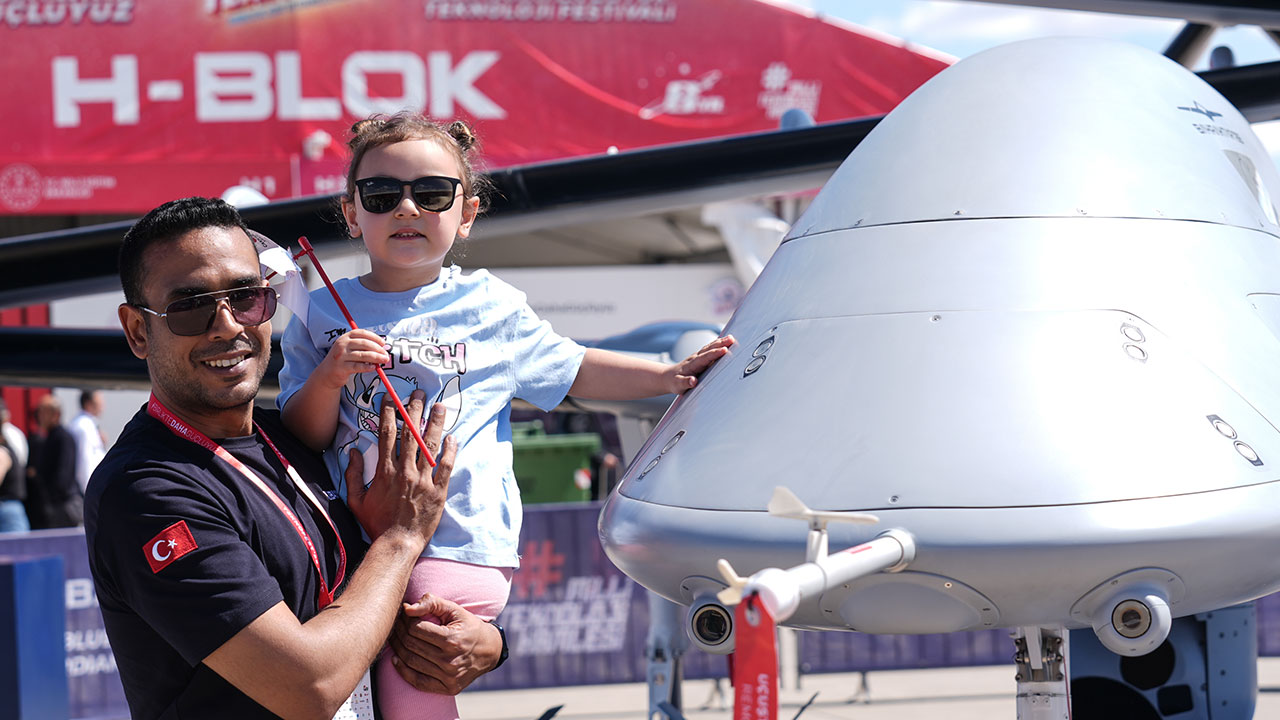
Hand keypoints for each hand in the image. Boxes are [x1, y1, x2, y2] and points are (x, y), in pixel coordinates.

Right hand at [316, 329, 389, 388]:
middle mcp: (342, 345)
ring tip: (384, 360)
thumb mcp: (350, 349)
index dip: (375, 337)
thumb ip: (363, 346)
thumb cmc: (343, 359)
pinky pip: (358, 366)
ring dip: (376, 357)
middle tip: (386, 354)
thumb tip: (383, 347)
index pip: (362, 333)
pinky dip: (367, 367)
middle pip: (364, 344)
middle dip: (378, 349)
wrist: (327, 373)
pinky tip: (374, 367)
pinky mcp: (341, 367)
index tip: (383, 343)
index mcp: (345, 337)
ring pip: (363, 355)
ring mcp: (340, 356)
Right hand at [344, 391, 455, 541]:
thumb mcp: (355, 499)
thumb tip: (352, 451)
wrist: (397, 543)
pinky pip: (446, 466)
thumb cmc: (376, 523)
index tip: (391, 397)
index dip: (389, 413)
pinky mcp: (438, 491)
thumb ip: (352, 474)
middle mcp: (404, 471)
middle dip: (414, 409)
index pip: (386, 434)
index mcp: (384, 471)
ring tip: (440, 406)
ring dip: (435, 423)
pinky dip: (451, 451)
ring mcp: (423, 480)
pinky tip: (453, 437)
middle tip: (419, 392)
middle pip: (410, 433)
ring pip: (430, 445)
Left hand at [387, 593, 503, 694]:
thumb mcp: (455, 610)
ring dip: (397, 649)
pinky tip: (396, 659)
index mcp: (452, 639)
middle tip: (395, 624)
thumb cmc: (470, 627)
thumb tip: (407, 608)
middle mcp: (450, 660)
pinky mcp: (448, 688)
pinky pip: (417, 681)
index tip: (403, 614)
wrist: (490, 651)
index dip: (405, 620)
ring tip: (394, 638)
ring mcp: (449, 677)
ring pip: (411, 662)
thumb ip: (432, 603)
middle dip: (399, 632)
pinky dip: (403, 671)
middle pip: (411, 645)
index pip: (416, 629)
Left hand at [664, 335, 734, 393]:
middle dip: (720, 344)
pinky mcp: (700, 357)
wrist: (667, 377)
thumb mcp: (678, 386)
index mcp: (692, 365)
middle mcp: (695, 358)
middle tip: (732, 340)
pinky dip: (717, 344)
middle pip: (708, 349)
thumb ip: (685, 383)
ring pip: (709, 347)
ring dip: (720, 342)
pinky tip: (724, 341)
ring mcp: (697, 357)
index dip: (714, 354)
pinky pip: (709, 348)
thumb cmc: (674, 382)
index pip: (704, 358)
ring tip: (731, 338)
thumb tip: (693, 381)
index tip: (724, 350)